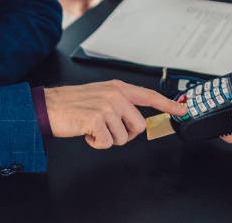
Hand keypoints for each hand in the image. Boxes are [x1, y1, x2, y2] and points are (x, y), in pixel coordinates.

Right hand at [44, 80, 186, 147]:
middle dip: (125, 134)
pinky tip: (87, 133)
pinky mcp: (96, 120)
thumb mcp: (101, 96)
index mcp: (118, 88)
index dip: (168, 104)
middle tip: (107, 129)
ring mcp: (106, 107)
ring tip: (93, 128)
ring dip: (108, 139)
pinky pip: (108, 143)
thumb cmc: (73, 104)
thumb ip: (120, 104)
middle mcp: (115, 95)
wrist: (49, 106)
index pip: (149, 95)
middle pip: (138, 125)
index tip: (182, 110)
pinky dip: (97, 143)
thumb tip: (136, 121)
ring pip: (123, 137)